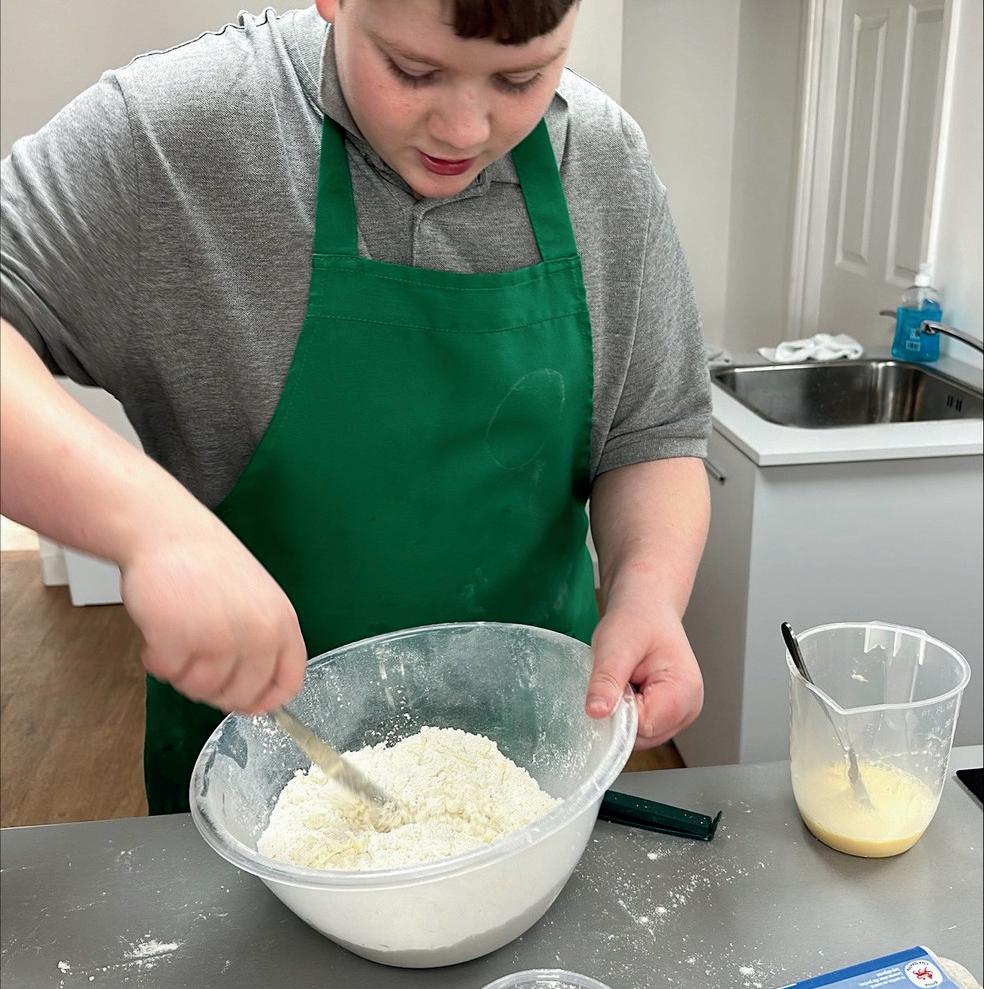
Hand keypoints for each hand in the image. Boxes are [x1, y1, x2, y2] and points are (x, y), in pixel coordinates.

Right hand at [120, 518, 306, 713]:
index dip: (264, 702)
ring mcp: (220, 639)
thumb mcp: (255, 600)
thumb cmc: (207, 564)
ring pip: (199, 690)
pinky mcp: (180, 640)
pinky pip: (166, 674)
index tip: (247, 704)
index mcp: (282, 623)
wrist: (167, 531)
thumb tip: (256, 694)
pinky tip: (158, 631)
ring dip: (182, 672)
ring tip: (179, 636)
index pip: (287, 683)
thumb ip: (261, 643)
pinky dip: (156, 659)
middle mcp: (257, 634)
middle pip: (240, 697)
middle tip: (197, 662)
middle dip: (213, 690)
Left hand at [585, 600, 702, 748]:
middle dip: (620, 713)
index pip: (643, 727)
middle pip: (642, 736)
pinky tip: (628, 687)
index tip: (612, 684)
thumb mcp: (615, 645)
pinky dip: (626, 711)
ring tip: (626, 679)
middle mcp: (688, 708)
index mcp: (684, 691)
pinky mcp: (667, 715)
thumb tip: (596, 712)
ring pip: (639, 735)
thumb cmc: (637, 619)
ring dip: (622, 712)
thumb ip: (607, 681)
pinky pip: (639, 727)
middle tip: (619, 677)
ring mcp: (680, 714)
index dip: (618, 712)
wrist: (646, 608)